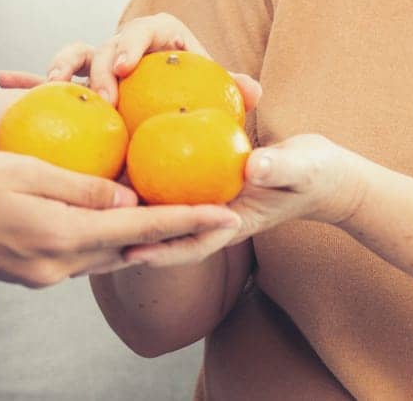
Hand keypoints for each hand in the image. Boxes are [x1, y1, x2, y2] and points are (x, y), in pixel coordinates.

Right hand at [0, 13, 261, 110]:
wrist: (198, 141)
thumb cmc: (215, 120)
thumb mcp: (229, 109)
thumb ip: (235, 95)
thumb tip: (252, 89)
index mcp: (165, 42)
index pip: (147, 30)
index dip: (132, 43)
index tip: (122, 67)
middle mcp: (132, 51)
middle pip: (108, 45)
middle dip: (97, 65)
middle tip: (98, 96)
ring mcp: (103, 72)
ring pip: (76, 58)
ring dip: (61, 66)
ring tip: (49, 83)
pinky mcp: (82, 93)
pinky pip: (52, 89)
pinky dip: (30, 84)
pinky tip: (3, 80)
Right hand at [0, 150, 240, 287]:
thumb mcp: (22, 171)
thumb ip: (77, 185)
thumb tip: (127, 200)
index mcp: (61, 238)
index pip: (139, 231)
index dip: (187, 221)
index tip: (227, 214)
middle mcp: (59, 264)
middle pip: (133, 251)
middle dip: (179, 236)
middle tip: (221, 221)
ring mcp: (44, 272)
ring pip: (109, 255)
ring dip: (146, 241)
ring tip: (184, 223)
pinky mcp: (30, 271)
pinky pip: (82, 253)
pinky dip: (109, 239)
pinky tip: (118, 221)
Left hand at [118, 134, 366, 268]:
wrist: (318, 170)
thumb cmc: (313, 172)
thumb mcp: (300, 167)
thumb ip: (278, 167)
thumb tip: (254, 167)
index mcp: (233, 222)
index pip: (193, 245)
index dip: (162, 252)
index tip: (132, 252)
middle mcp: (214, 215)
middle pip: (169, 231)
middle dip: (135, 235)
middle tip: (96, 230)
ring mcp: (208, 200)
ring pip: (165, 209)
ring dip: (134, 209)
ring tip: (94, 202)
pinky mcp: (204, 183)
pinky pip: (172, 184)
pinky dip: (149, 178)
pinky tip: (122, 162)